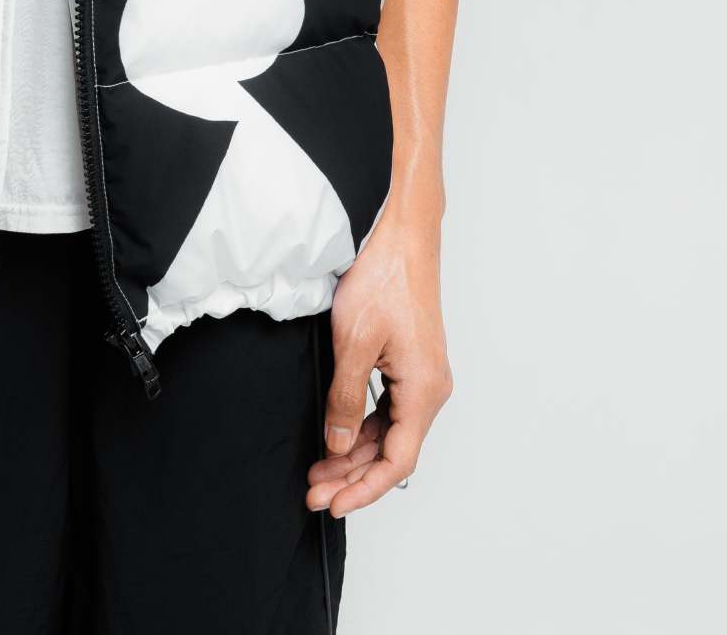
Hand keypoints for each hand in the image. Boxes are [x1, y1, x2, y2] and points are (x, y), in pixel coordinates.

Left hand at [306, 201, 452, 516]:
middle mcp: (430, 390)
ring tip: (317, 470)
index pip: (397, 462)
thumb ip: (345, 399)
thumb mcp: (353, 342)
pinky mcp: (411, 365)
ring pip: (388, 432)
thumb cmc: (384, 280)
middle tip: (313, 492)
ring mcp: (422, 378)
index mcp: (424, 391)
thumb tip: (337, 445)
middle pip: (391, 451)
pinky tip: (336, 435)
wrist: (403, 238)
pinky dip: (361, 426)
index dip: (364, 489)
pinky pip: (388, 409)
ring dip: (353, 453)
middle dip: (351, 475)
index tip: (333, 505)